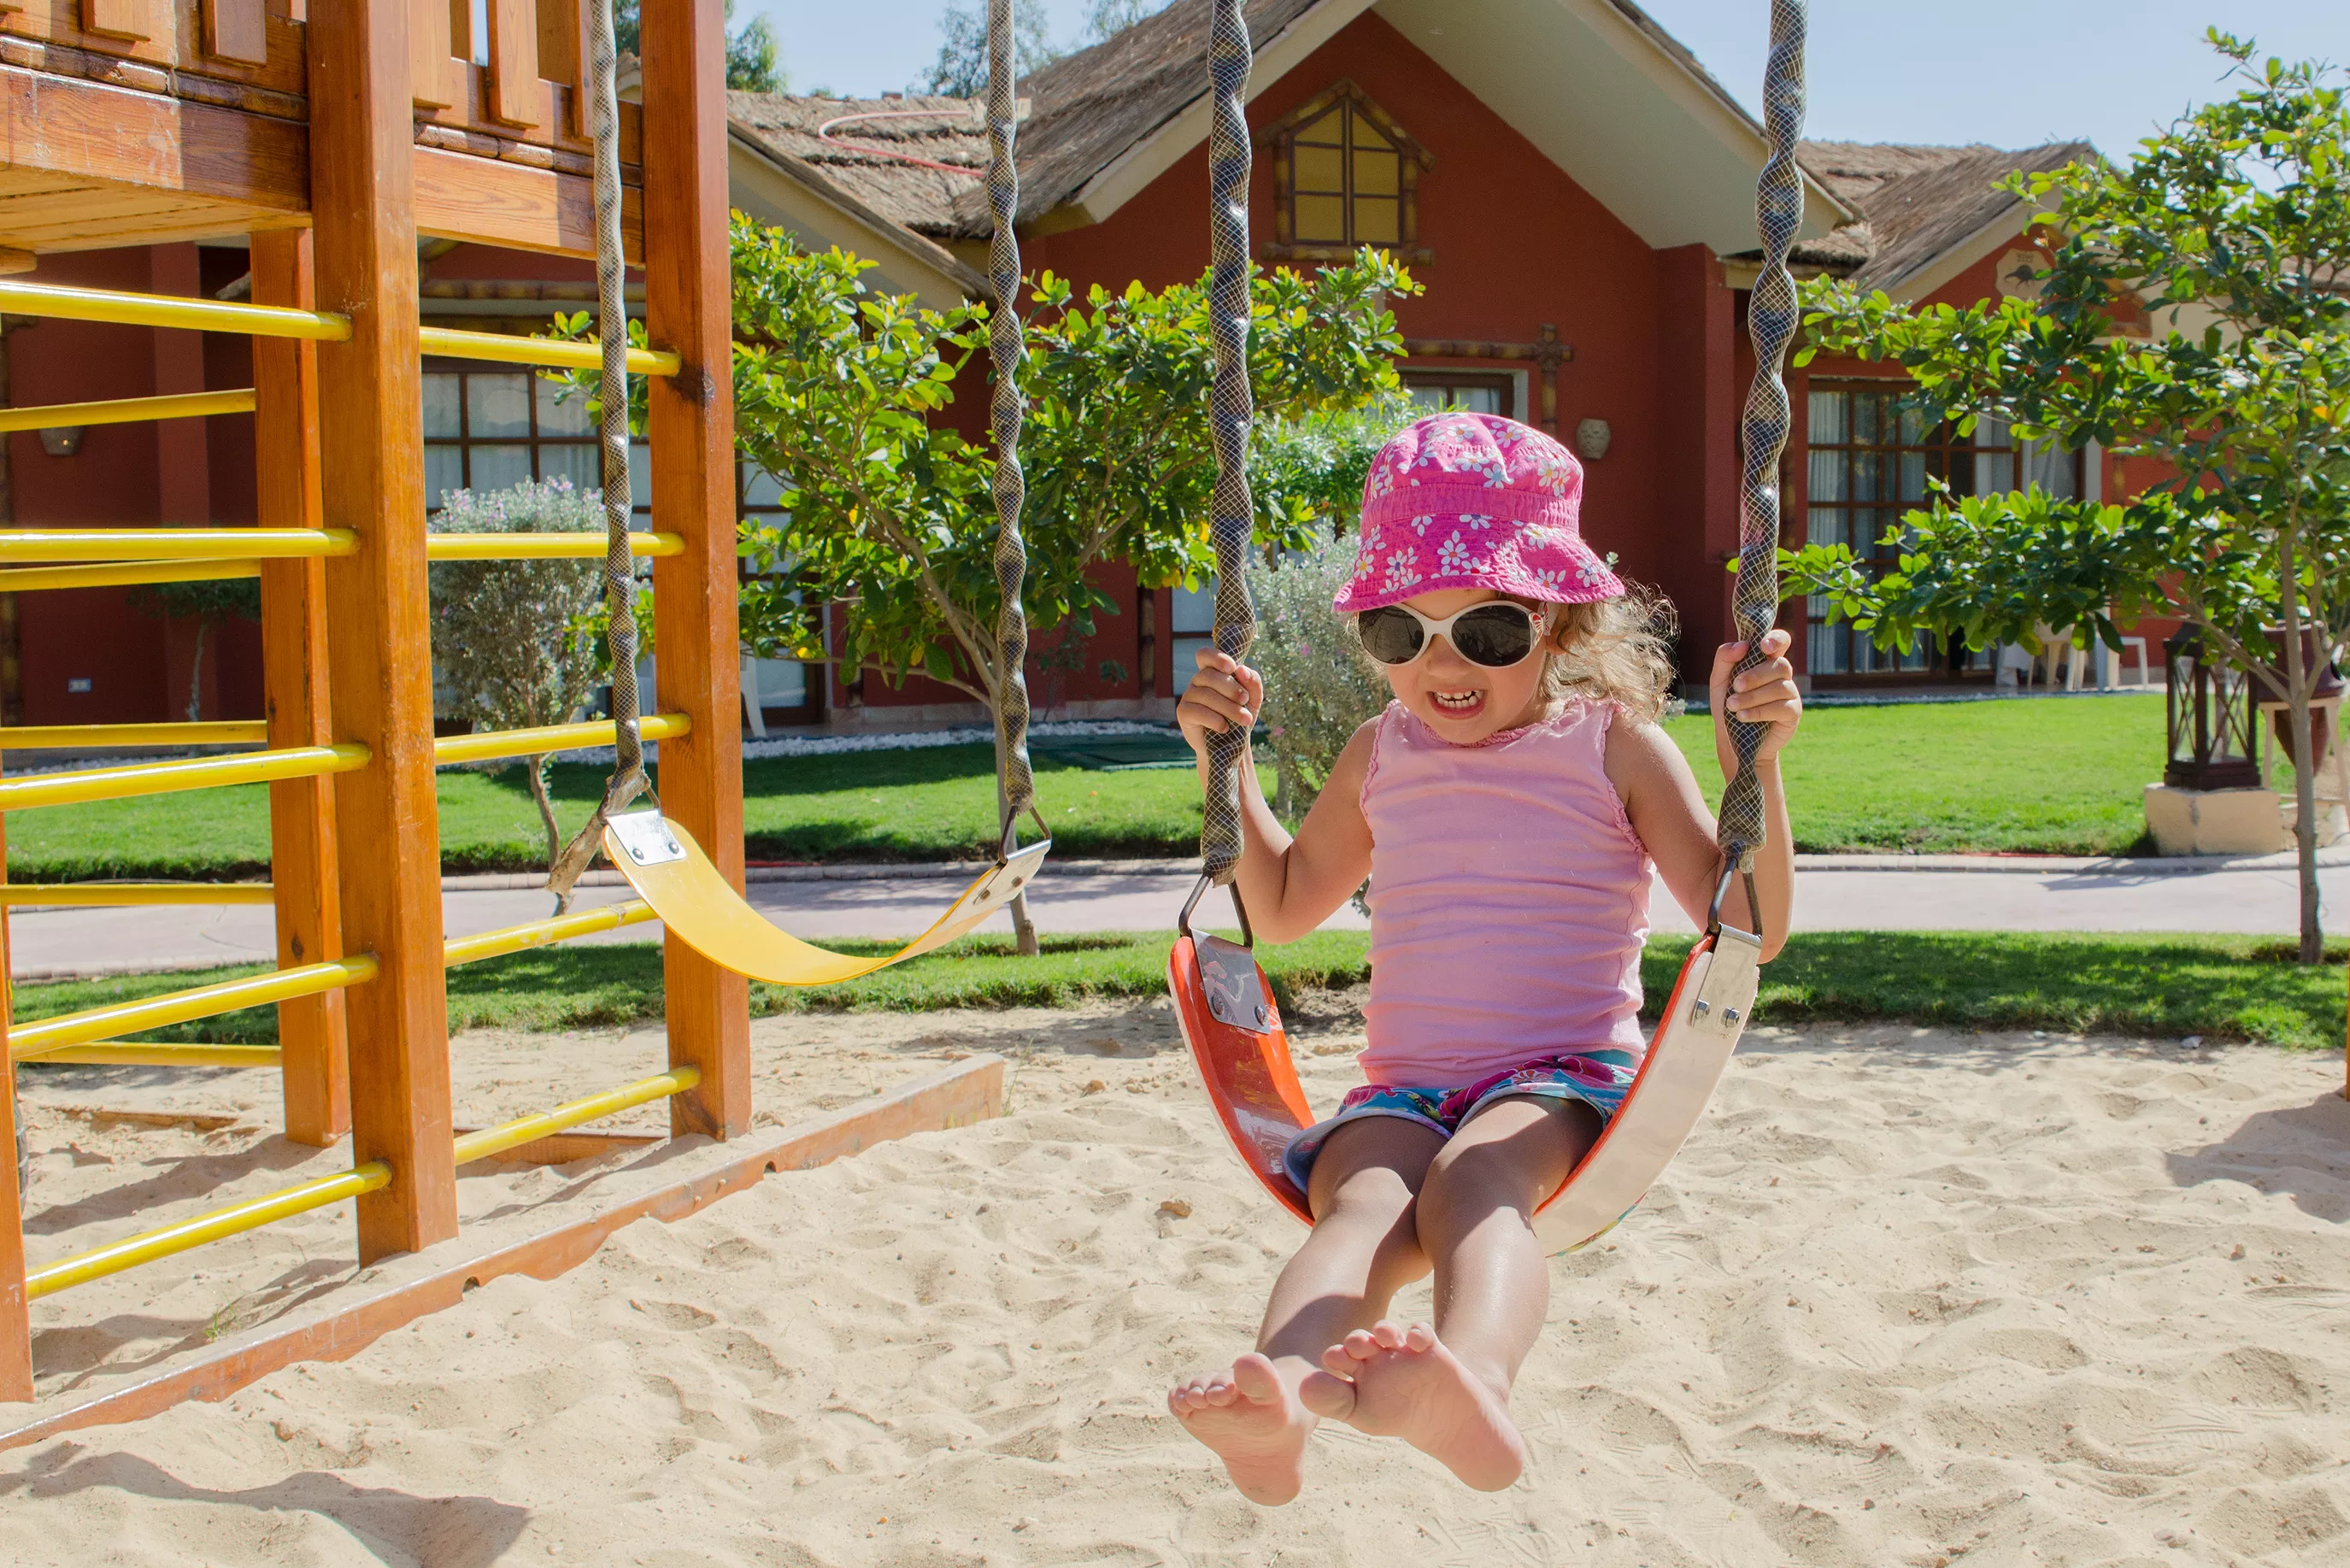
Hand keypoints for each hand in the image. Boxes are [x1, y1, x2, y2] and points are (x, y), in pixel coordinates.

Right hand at [1177, 646, 1263, 758]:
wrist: (1229, 745)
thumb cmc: (1239, 717)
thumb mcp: (1253, 699)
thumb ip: (1252, 682)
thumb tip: (1242, 669)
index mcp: (1212, 672)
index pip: (1205, 655)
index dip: (1216, 657)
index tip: (1232, 667)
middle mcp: (1197, 681)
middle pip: (1208, 675)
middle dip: (1230, 687)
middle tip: (1245, 700)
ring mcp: (1188, 696)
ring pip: (1206, 695)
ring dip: (1229, 707)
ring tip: (1245, 719)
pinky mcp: (1183, 713)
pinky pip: (1197, 711)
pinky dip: (1215, 719)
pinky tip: (1225, 728)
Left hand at [1710, 627, 1800, 772]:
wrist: (1731, 738)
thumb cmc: (1727, 704)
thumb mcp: (1719, 681)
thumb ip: (1725, 659)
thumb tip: (1742, 645)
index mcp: (1765, 661)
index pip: (1781, 642)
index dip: (1777, 639)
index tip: (1763, 646)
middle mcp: (1781, 675)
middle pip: (1780, 665)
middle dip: (1756, 675)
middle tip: (1736, 686)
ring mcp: (1790, 693)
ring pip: (1780, 687)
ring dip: (1753, 696)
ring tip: (1732, 706)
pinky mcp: (1792, 712)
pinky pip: (1782, 707)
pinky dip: (1760, 711)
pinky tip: (1743, 716)